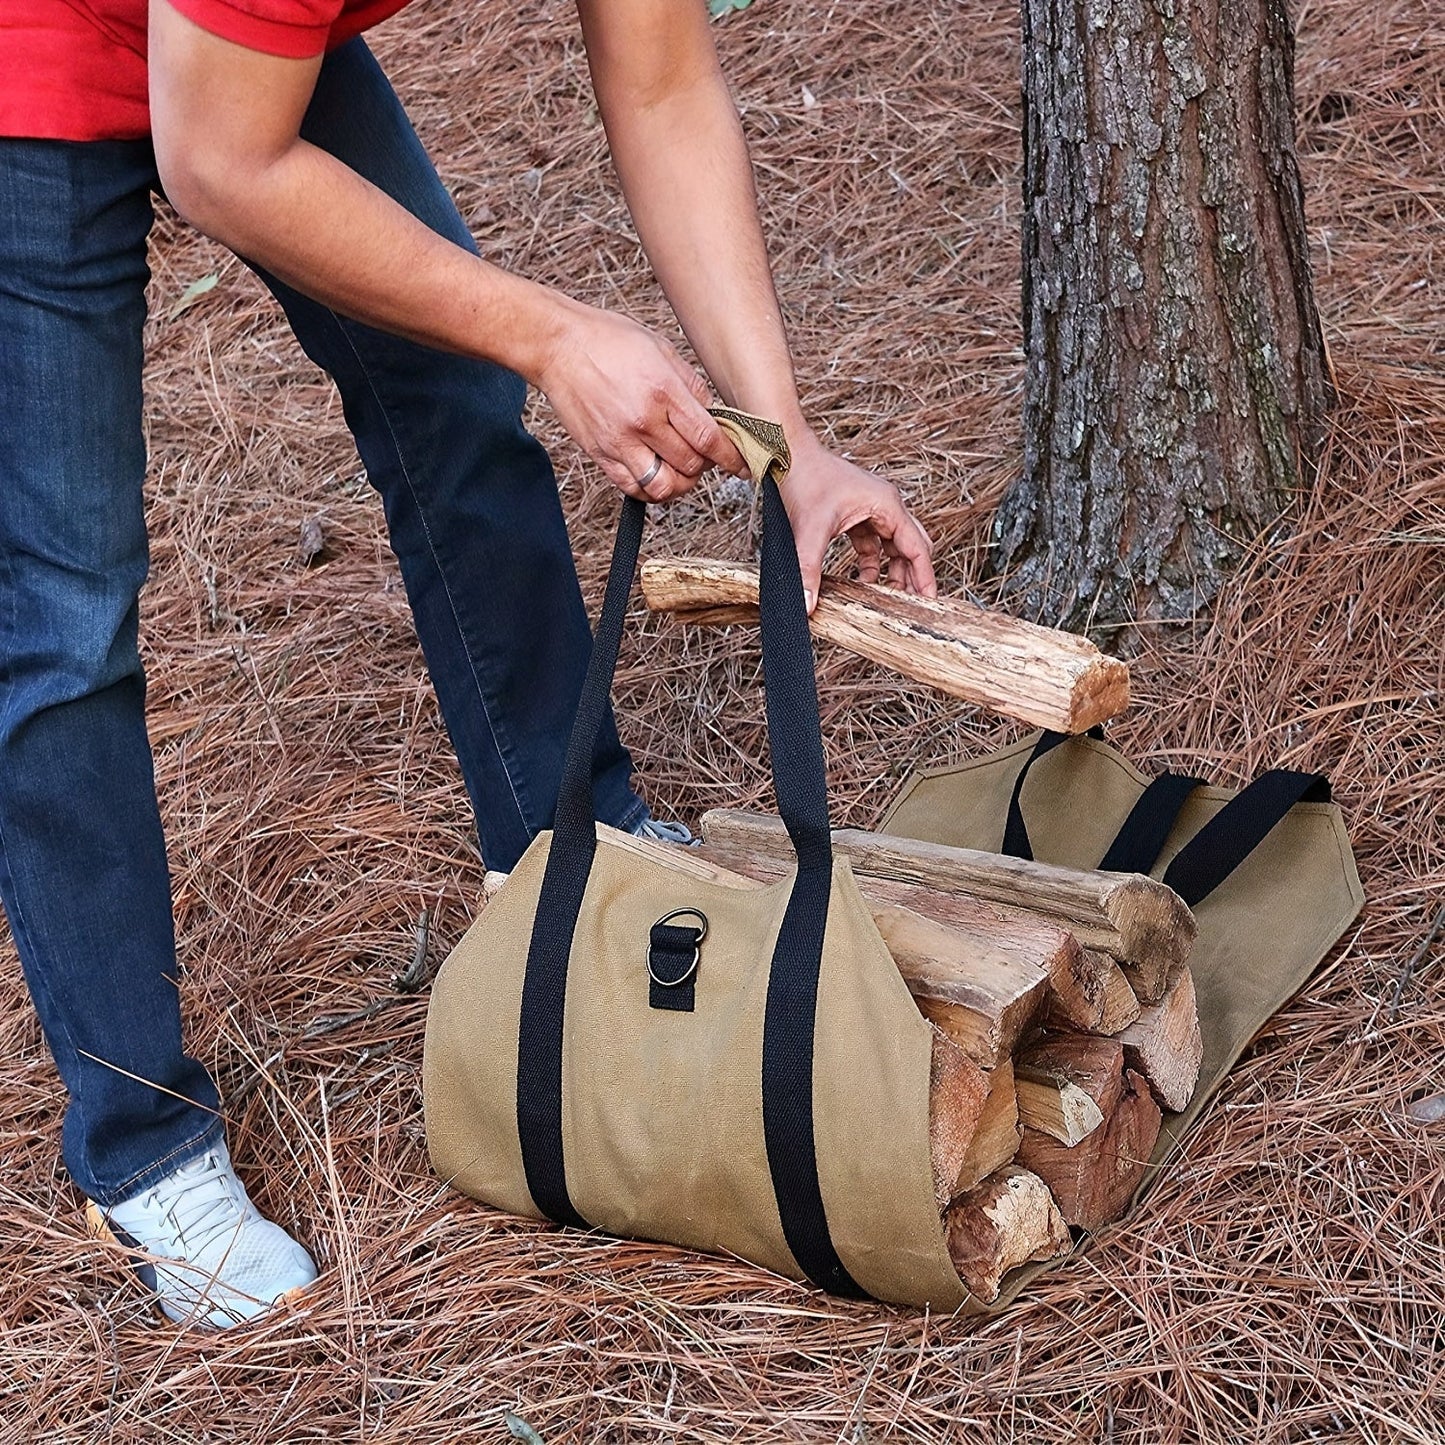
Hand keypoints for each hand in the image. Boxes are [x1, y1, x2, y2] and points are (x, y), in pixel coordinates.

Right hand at [534, 301, 745, 500]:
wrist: (557, 345)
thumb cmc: (608, 341)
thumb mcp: (661, 349)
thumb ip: (691, 386)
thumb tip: (715, 416)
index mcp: (663, 391)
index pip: (709, 438)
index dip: (732, 457)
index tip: (743, 464)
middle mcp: (642, 421)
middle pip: (691, 465)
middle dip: (707, 464)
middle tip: (706, 454)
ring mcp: (619, 441)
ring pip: (664, 486)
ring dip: (681, 483)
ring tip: (682, 468)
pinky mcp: (600, 453)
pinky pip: (633, 488)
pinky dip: (651, 488)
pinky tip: (656, 473)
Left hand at [781, 433, 936, 611]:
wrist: (786, 454)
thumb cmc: (804, 478)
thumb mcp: (809, 529)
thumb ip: (809, 569)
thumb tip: (807, 604)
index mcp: (887, 505)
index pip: (918, 548)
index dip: (925, 578)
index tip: (928, 604)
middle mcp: (885, 505)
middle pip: (912, 547)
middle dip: (911, 576)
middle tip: (907, 606)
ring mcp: (872, 508)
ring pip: (893, 546)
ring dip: (891, 570)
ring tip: (884, 597)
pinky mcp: (856, 513)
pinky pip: (874, 543)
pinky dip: (872, 562)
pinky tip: (861, 580)